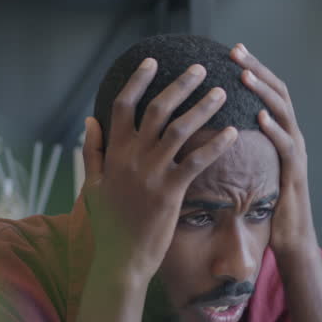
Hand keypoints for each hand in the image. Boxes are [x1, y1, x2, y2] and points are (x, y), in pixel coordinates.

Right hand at [81, 59, 238, 284]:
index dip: (137, 81)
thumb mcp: (91, 185)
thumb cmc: (108, 225)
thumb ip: (92, 152)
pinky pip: (196, 162)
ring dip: (203, 108)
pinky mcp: (170, 193)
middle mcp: (132, 158)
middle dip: (179, 86)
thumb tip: (89, 121)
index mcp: (113, 153)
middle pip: (156, 110)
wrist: (121, 259)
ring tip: (222, 93)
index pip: (122, 106)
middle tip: (199, 68)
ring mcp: (152, 174)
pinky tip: (232, 133)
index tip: (151, 62)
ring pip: (179, 130)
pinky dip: (215, 146)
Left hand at [231, 43, 317, 261]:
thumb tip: (209, 133)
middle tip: (236, 50)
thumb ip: (238, 149)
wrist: (290, 240)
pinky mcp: (296, 173)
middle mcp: (291, 137)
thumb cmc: (265, 207)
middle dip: (256, 69)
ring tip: (245, 76)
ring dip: (264, 92)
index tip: (231, 50)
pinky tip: (261, 117)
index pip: (266, 92)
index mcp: (278, 134)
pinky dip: (275, 129)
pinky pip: (287, 146)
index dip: (251, 69)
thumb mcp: (248, 170)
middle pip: (277, 92)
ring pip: (283, 113)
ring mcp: (296, 153)